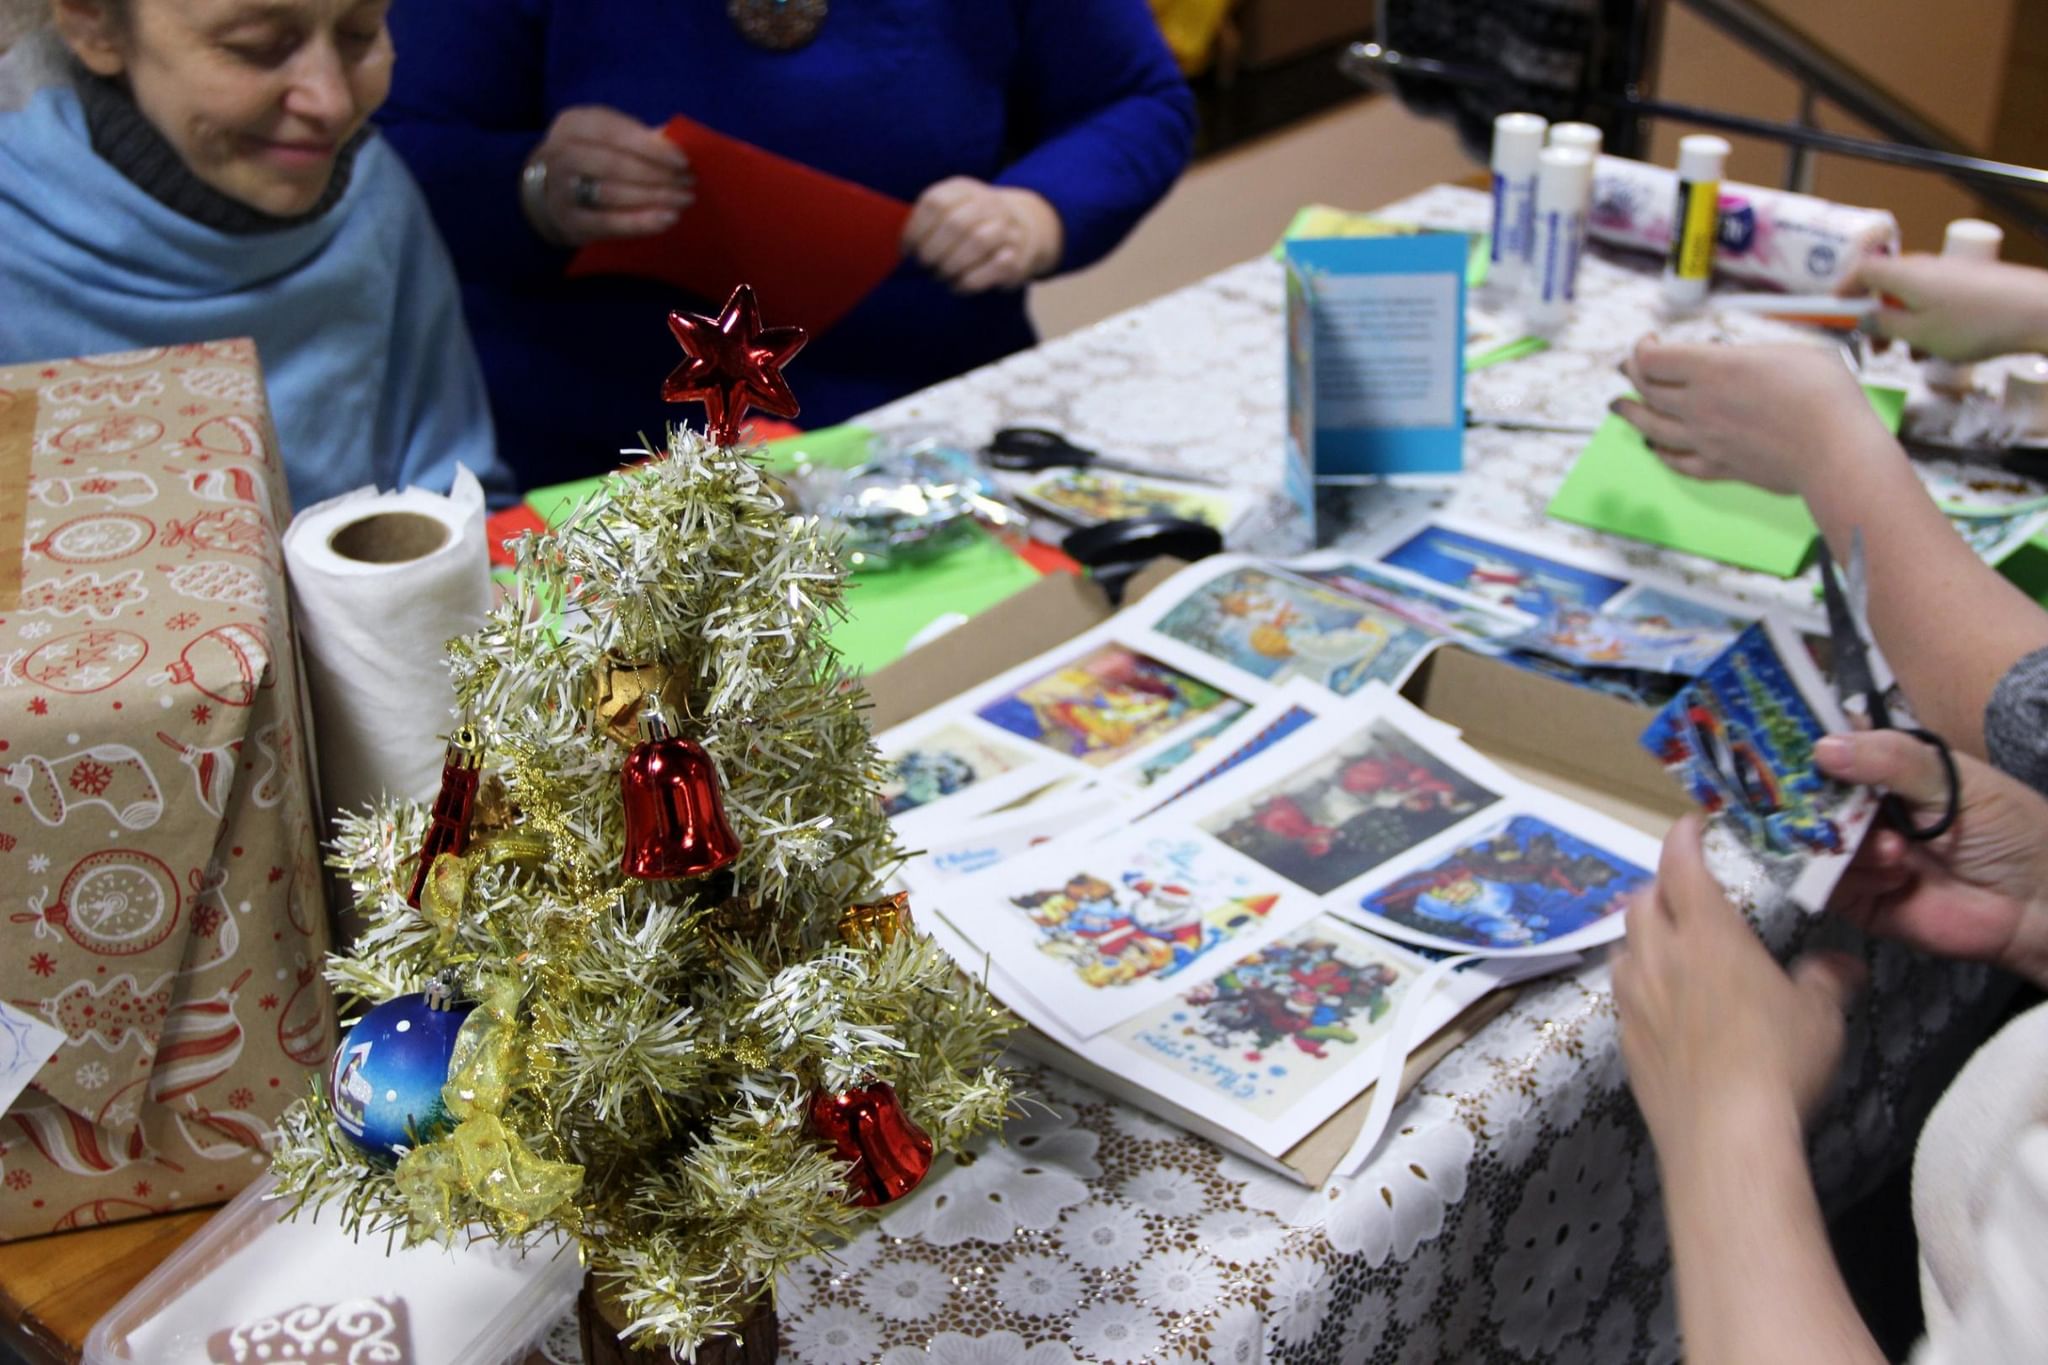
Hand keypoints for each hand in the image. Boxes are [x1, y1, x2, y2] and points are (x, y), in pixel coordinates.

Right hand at [523, 106, 694, 246]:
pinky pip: (608, 223)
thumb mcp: (606, 137)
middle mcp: (561, 153)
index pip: (614, 131)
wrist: (546, 193)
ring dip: (654, 198)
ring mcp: (560, 189)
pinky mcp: (569, 221)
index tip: (683, 160)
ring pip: (612, 193)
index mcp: (574, 124)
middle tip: (688, 182)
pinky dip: (640, 222)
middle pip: (614, 164)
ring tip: (683, 199)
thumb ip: (638, 138)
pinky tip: (667, 219)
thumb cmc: (590, 158)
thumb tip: (676, 141)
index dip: (650, 147)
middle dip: (658, 174)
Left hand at [903, 178, 1062, 292]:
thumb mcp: (949, 209)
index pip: (935, 203)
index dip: (915, 230)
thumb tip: (901, 249)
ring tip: (941, 275)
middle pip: (955, 224)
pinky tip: (958, 284)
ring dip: (951, 265)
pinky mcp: (1017, 256)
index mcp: (964, 189)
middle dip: (933, 251)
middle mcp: (989, 204)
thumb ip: (925, 222)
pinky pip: (994, 267)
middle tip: (925, 265)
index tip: (907, 251)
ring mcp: (1007, 229)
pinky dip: (970, 280)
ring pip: (978, 242)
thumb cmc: (971, 224)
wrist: (1024, 228)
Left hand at [1613, 339, 1890, 495]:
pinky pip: (1678, 462)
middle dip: (1633, 374)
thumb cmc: (1824, 395)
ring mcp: (1706, 440)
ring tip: (1619, 407)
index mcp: (1713, 369)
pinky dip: (1662, 454)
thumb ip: (1749, 357)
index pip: (1654, 358)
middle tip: (1628, 368)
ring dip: (1631, 414)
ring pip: (1652, 427)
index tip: (1649, 341)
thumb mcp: (1788, 352)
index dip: (1643, 347)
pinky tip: (1656, 450)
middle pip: (1648, 389)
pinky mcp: (1720, 467)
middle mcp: (1699, 405)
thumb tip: (1734, 362)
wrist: (1836, 451)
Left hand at [1614, 815, 1865, 1165]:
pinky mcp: (1625, 1042)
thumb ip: (1826, 980)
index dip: (1683, 839)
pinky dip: (1639, 986)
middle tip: (1684, 890)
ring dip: (1643, 937)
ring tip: (1668, 944)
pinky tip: (1660, 1004)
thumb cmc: (1779, 1061)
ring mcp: (1635, 1000)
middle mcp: (1660, 957)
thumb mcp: (1821, 1015)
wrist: (1724, 1135)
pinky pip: (1624, 997)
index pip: (1682, 866)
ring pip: (1624, 948)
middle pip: (1642, 902)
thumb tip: (1843, 964)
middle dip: (1660, 886)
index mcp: (1707, 934)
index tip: (1690, 825)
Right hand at [1817, 729, 2047, 988]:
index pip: (1833, 748)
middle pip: (1810, 798)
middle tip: (1828, 805)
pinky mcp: (1858, 897)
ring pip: (1817, 842)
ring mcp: (1859, 853)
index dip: (1806, 745)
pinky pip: (1829, 885)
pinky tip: (1897, 878)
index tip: (1786, 745)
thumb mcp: (1955, 780)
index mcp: (1887, 770)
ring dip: (1852, 845)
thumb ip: (1892, 759)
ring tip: (1898, 851)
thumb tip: (1823, 748)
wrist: (2039, 902)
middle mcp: (1865, 809)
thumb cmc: (2009, 829)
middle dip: (1815, 802)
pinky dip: (1857, 878)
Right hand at [1852, 254, 2047, 362]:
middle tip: (1874, 346)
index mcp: (1905, 274)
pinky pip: (1934, 298)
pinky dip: (1926, 319)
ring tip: (1911, 353)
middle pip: (1885, 285)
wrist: (2037, 311)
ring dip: (1902, 323)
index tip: (1833, 312)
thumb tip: (1863, 318)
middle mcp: (1925, 266)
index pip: (1861, 270)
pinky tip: (1938, 345)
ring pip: (1911, 295)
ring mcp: (1949, 272)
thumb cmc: (1976, 323)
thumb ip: (1884, 325)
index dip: (1843, 290)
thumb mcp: (1919, 333)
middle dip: (1874, 315)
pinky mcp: (1969, 281)